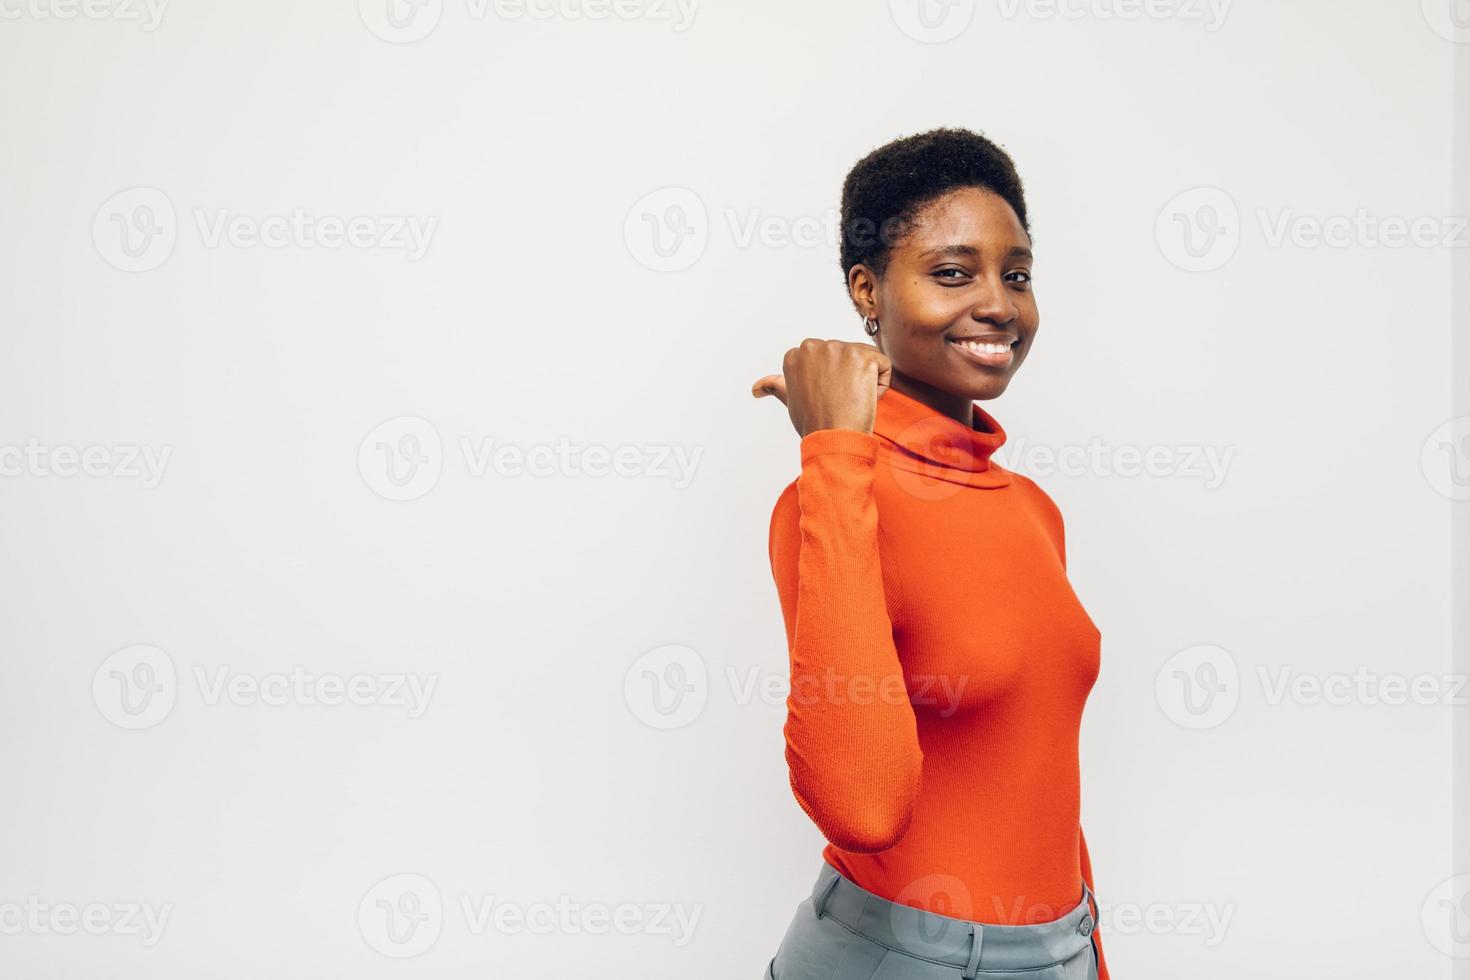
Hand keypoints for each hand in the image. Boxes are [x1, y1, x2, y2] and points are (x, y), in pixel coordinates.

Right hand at [750, 339, 891, 436]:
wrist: (833, 438)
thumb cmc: (814, 423)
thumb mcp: (790, 400)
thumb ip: (776, 386)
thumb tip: (757, 388)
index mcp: (795, 354)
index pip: (827, 359)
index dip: (830, 381)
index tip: (824, 397)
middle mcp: (814, 346)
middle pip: (846, 356)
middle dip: (848, 377)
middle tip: (837, 400)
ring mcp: (838, 349)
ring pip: (866, 359)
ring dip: (864, 381)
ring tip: (849, 400)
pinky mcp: (863, 356)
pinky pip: (884, 366)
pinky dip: (880, 385)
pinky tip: (864, 398)